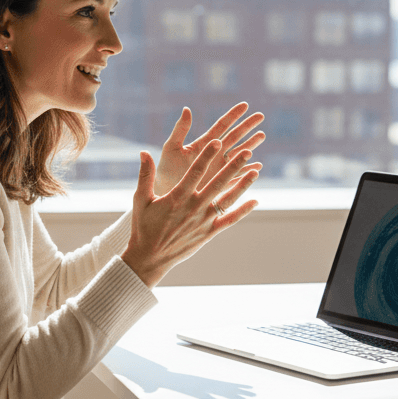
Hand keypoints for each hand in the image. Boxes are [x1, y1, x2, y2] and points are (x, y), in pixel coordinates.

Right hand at [121, 140, 260, 287]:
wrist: (149, 258)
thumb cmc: (143, 227)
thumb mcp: (141, 199)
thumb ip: (145, 175)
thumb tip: (143, 151)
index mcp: (177, 197)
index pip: (195, 171)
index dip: (207, 156)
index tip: (217, 141)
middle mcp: (194, 207)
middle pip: (218, 182)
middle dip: (233, 166)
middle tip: (247, 151)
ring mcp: (204, 220)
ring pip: (228, 199)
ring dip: (243, 185)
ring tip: (256, 171)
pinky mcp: (209, 232)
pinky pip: (230, 219)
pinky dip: (243, 210)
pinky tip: (255, 200)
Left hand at [154, 103, 264, 197]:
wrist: (165, 193)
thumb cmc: (165, 170)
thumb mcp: (171, 148)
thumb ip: (180, 130)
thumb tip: (186, 109)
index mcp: (204, 143)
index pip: (221, 126)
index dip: (233, 115)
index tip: (245, 105)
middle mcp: (214, 154)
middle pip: (234, 137)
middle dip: (247, 126)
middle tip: (260, 115)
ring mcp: (219, 168)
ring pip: (239, 154)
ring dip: (250, 145)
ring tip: (261, 135)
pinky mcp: (221, 183)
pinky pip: (238, 176)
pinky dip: (248, 171)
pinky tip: (258, 167)